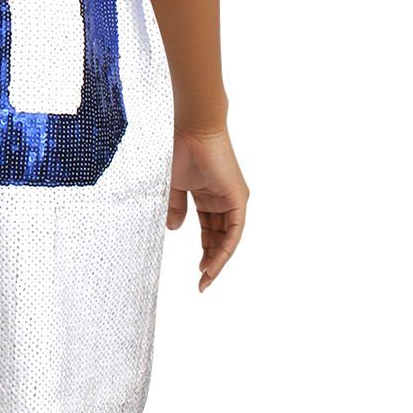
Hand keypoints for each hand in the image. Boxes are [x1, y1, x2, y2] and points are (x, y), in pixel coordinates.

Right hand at [168, 127, 248, 292]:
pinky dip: (226, 248)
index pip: (209, 230)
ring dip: (218, 259)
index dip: (203, 251)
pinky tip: (215, 263)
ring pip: (228, 238)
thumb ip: (176, 207)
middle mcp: (224, 200)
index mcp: (209, 196)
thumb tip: (173, 229)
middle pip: (220, 237)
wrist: (192, 130)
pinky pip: (235, 231)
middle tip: (202, 282)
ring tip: (206, 278)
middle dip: (211, 260)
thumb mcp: (175, 186)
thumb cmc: (181, 151)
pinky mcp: (238, 199)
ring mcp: (233, 200)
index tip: (197, 273)